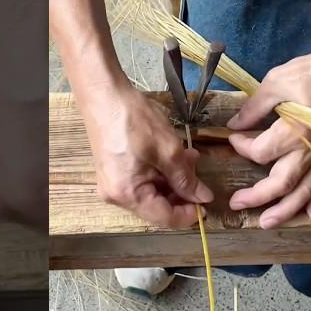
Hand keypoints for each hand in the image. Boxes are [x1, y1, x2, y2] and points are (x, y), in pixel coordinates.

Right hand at [82, 83, 213, 227]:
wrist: (103, 93)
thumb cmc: (133, 120)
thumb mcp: (169, 150)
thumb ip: (186, 179)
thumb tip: (203, 198)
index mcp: (128, 195)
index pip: (165, 218)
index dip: (189, 213)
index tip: (207, 202)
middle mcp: (116, 196)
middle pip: (157, 206)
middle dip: (182, 192)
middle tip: (199, 172)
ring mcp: (112, 184)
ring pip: (151, 192)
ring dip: (172, 179)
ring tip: (188, 157)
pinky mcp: (113, 171)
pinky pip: (141, 180)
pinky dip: (159, 171)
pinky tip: (172, 154)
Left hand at [227, 54, 310, 228]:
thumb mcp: (280, 79)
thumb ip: (256, 106)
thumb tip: (236, 123)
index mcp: (293, 131)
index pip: (259, 152)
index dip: (242, 147)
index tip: (234, 138)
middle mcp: (309, 150)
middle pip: (281, 182)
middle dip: (257, 197)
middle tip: (236, 203)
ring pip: (304, 191)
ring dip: (284, 211)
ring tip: (266, 223)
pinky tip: (309, 215)